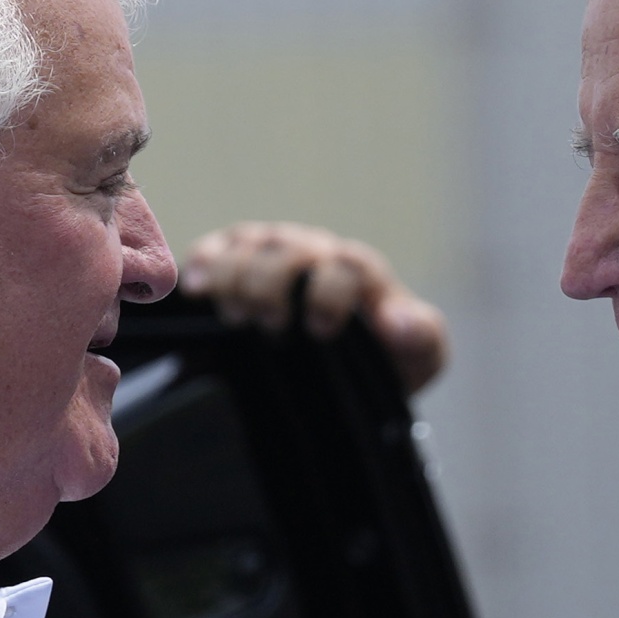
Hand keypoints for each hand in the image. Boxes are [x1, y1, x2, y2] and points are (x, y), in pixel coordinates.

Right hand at [179, 221, 450, 392]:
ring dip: (236, 278)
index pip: (344, 266)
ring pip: (249, 245)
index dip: (330, 294)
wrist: (347, 372)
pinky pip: (215, 248)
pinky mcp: (236, 261)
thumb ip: (422, 338)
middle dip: (274, 285)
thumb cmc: (384, 361)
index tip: (321, 332)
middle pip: (288, 249)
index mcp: (359, 273)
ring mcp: (273, 254)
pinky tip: (196, 292)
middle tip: (271, 326)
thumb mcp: (419, 358)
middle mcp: (314, 253)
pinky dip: (202, 263)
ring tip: (237, 319)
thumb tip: (396, 322)